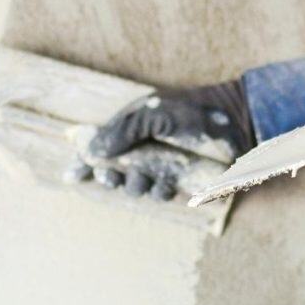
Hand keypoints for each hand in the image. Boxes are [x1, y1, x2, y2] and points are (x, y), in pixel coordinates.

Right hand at [67, 79, 255, 199]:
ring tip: (144, 177)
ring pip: (134, 187)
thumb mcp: (153, 113)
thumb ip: (122, 130)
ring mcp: (161, 166)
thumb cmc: (192, 111)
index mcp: (130, 130)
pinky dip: (158, 192)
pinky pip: (159, 194)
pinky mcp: (180, 181)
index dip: (82, 163)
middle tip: (113, 175)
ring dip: (135, 185)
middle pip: (111, 173)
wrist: (233, 121)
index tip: (71, 175)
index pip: (97, 149)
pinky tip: (164, 184)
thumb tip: (93, 151)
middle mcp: (142, 150)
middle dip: (108, 177)